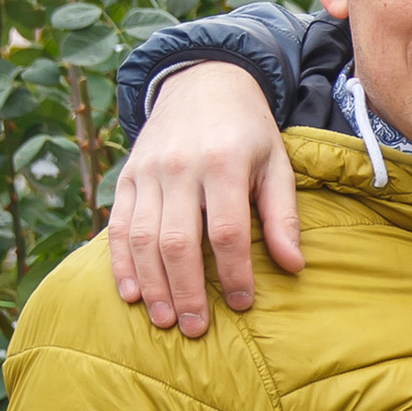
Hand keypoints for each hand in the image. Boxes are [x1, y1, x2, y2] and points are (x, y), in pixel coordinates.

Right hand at [109, 63, 299, 337]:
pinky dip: (121, 263)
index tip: (243, 303)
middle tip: (196, 329)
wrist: (201, 80)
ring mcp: (148, 172)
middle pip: (177, 241)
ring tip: (165, 320)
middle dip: (187, 290)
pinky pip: (118, 225)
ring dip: (152, 284)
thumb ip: (282, 215)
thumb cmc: (247, 130)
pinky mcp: (127, 176)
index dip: (235, 272)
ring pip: (143, 238)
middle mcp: (179, 167)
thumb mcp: (276, 162)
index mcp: (223, 162)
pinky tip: (130, 294)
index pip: (227, 231)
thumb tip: (293, 266)